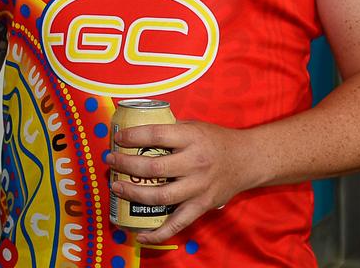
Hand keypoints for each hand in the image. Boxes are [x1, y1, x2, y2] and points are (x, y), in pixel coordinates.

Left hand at [106, 121, 257, 243]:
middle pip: (154, 167)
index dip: (133, 137)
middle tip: (111, 161)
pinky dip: (158, 233)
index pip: (156, 135)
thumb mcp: (194, 126)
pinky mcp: (202, 206)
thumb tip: (136, 128)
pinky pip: (178, 223)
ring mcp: (198, 187)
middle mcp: (195, 163)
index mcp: (192, 138)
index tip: (118, 138)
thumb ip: (169, 130)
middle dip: (126, 165)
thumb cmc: (216, 141)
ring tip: (116, 187)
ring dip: (133, 193)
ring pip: (161, 196)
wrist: (248, 160)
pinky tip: (140, 234)